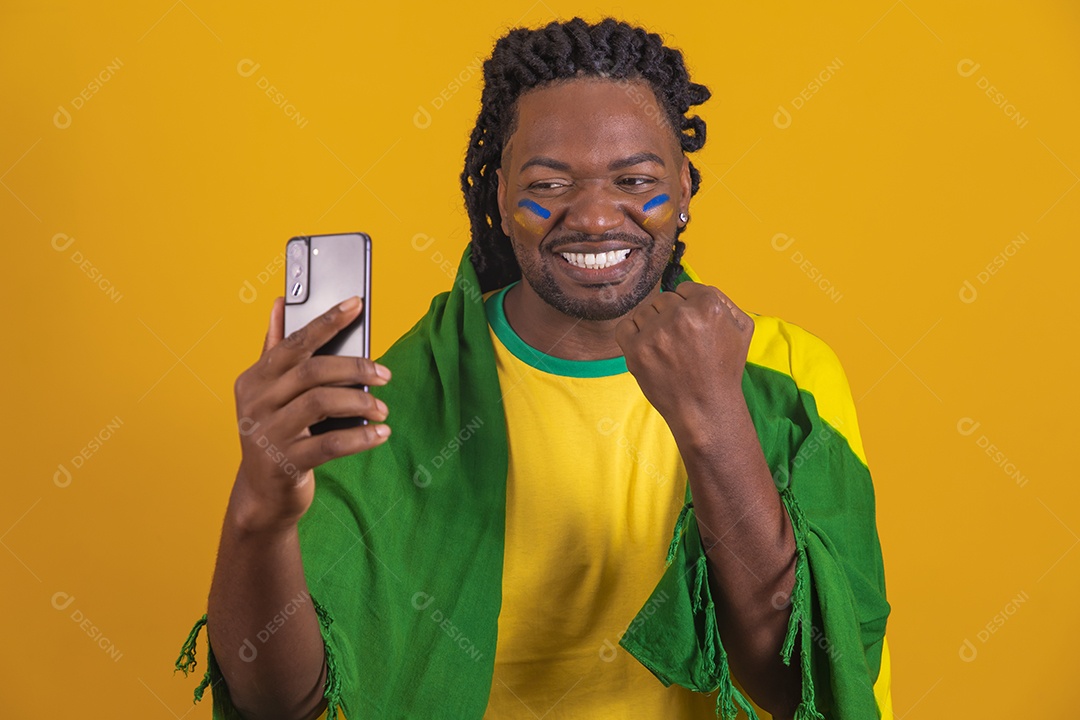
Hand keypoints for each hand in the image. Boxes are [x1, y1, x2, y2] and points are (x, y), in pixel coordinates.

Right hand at [229, 296, 390, 532]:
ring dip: (361, 402)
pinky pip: (330, 443)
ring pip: (322, 403)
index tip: (357, 304)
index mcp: (255, 379)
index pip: (295, 342)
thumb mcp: (270, 393)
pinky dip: (361, 437)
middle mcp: (256, 403)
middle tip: (385, 374)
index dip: (327, 321)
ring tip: (383, 409)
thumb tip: (280, 303)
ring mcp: (268, 434)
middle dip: (356, 368)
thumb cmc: (276, 434)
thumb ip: (276, 348)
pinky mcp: (285, 464)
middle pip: (313, 371)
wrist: (263, 494)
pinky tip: (381, 434)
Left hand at [615, 282, 752, 434]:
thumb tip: (695, 288)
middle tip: (680, 342)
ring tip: (667, 350)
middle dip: (669, 317)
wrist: (706, 408)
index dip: (688, 307)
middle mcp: (681, 315)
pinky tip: (647, 349)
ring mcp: (656, 333)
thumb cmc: (724, 369)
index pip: (685, 288)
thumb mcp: (742, 328)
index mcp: (708, 305)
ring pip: (643, 312)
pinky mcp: (637, 350)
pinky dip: (631, 336)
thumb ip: (723, 300)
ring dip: (651, 327)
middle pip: (663, 299)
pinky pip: (624, 327)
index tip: (691, 327)